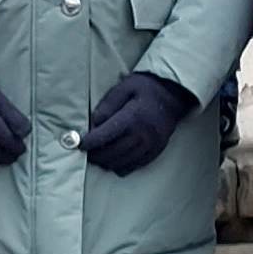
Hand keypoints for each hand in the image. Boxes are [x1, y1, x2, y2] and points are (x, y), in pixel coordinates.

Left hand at [78, 71, 195, 176]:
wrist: (174, 95)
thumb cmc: (146, 88)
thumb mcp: (125, 87)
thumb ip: (108, 105)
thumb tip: (94, 122)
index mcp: (132, 118)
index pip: (105, 136)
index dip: (89, 142)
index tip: (78, 144)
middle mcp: (142, 135)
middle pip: (112, 153)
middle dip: (95, 155)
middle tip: (85, 152)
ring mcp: (151, 145)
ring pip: (122, 163)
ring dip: (106, 162)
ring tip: (97, 157)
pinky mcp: (156, 151)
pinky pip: (135, 166)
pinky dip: (121, 166)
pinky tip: (114, 160)